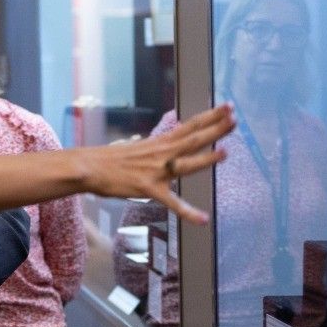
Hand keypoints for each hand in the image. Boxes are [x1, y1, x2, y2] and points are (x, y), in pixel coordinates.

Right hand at [88, 105, 233, 223]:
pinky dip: (188, 212)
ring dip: (206, 158)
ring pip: (186, 163)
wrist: (91, 167)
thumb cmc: (113, 159)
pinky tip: (203, 219)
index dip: (211, 116)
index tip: (228, 107)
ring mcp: (156, 171)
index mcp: (161, 142)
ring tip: (226, 152)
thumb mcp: (141, 146)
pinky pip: (172, 203)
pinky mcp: (149, 189)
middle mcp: (161, 152)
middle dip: (216, 129)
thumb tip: (173, 139)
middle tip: (235, 119)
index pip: (190, 125)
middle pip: (193, 138)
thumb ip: (161, 145)